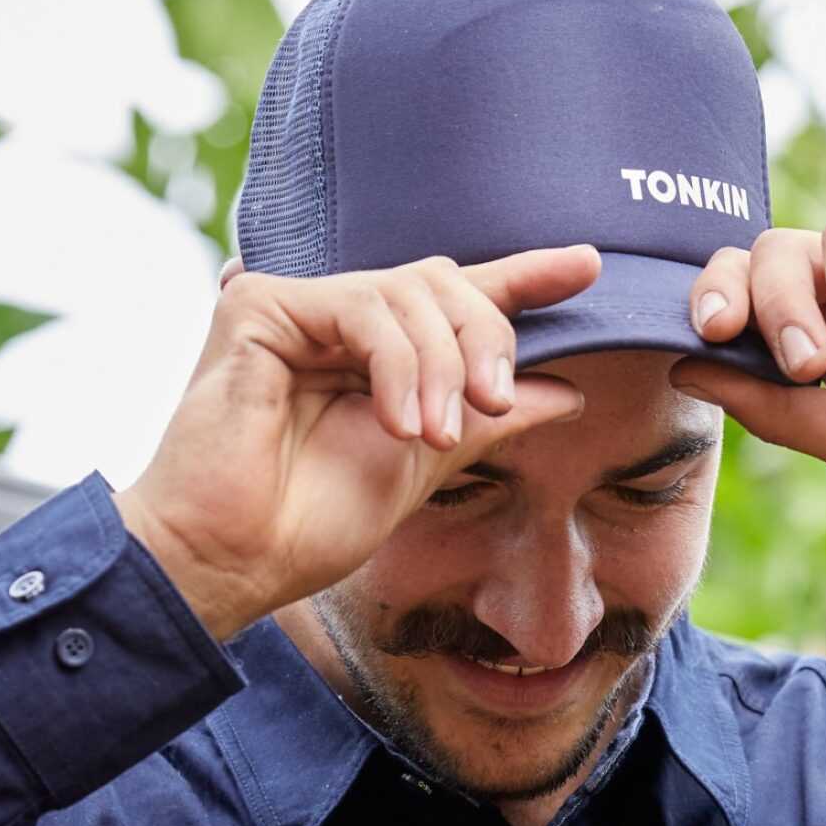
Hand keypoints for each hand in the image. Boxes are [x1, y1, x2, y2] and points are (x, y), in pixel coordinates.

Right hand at [113, 246, 601, 640]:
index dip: (522, 275)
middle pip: (442, 282)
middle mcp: (335, 320)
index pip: (456, 295)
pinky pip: (362, 307)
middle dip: (485, 338)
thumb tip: (568, 390)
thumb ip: (488, 419)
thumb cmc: (311, 522)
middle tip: (490, 404)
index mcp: (374, 353)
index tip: (588, 267)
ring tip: (430, 434)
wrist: (237, 559)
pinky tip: (396, 423)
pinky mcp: (260, 305)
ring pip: (409, 291)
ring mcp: (296, 306)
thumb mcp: (427, 463)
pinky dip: (397, 366)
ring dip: (442, 366)